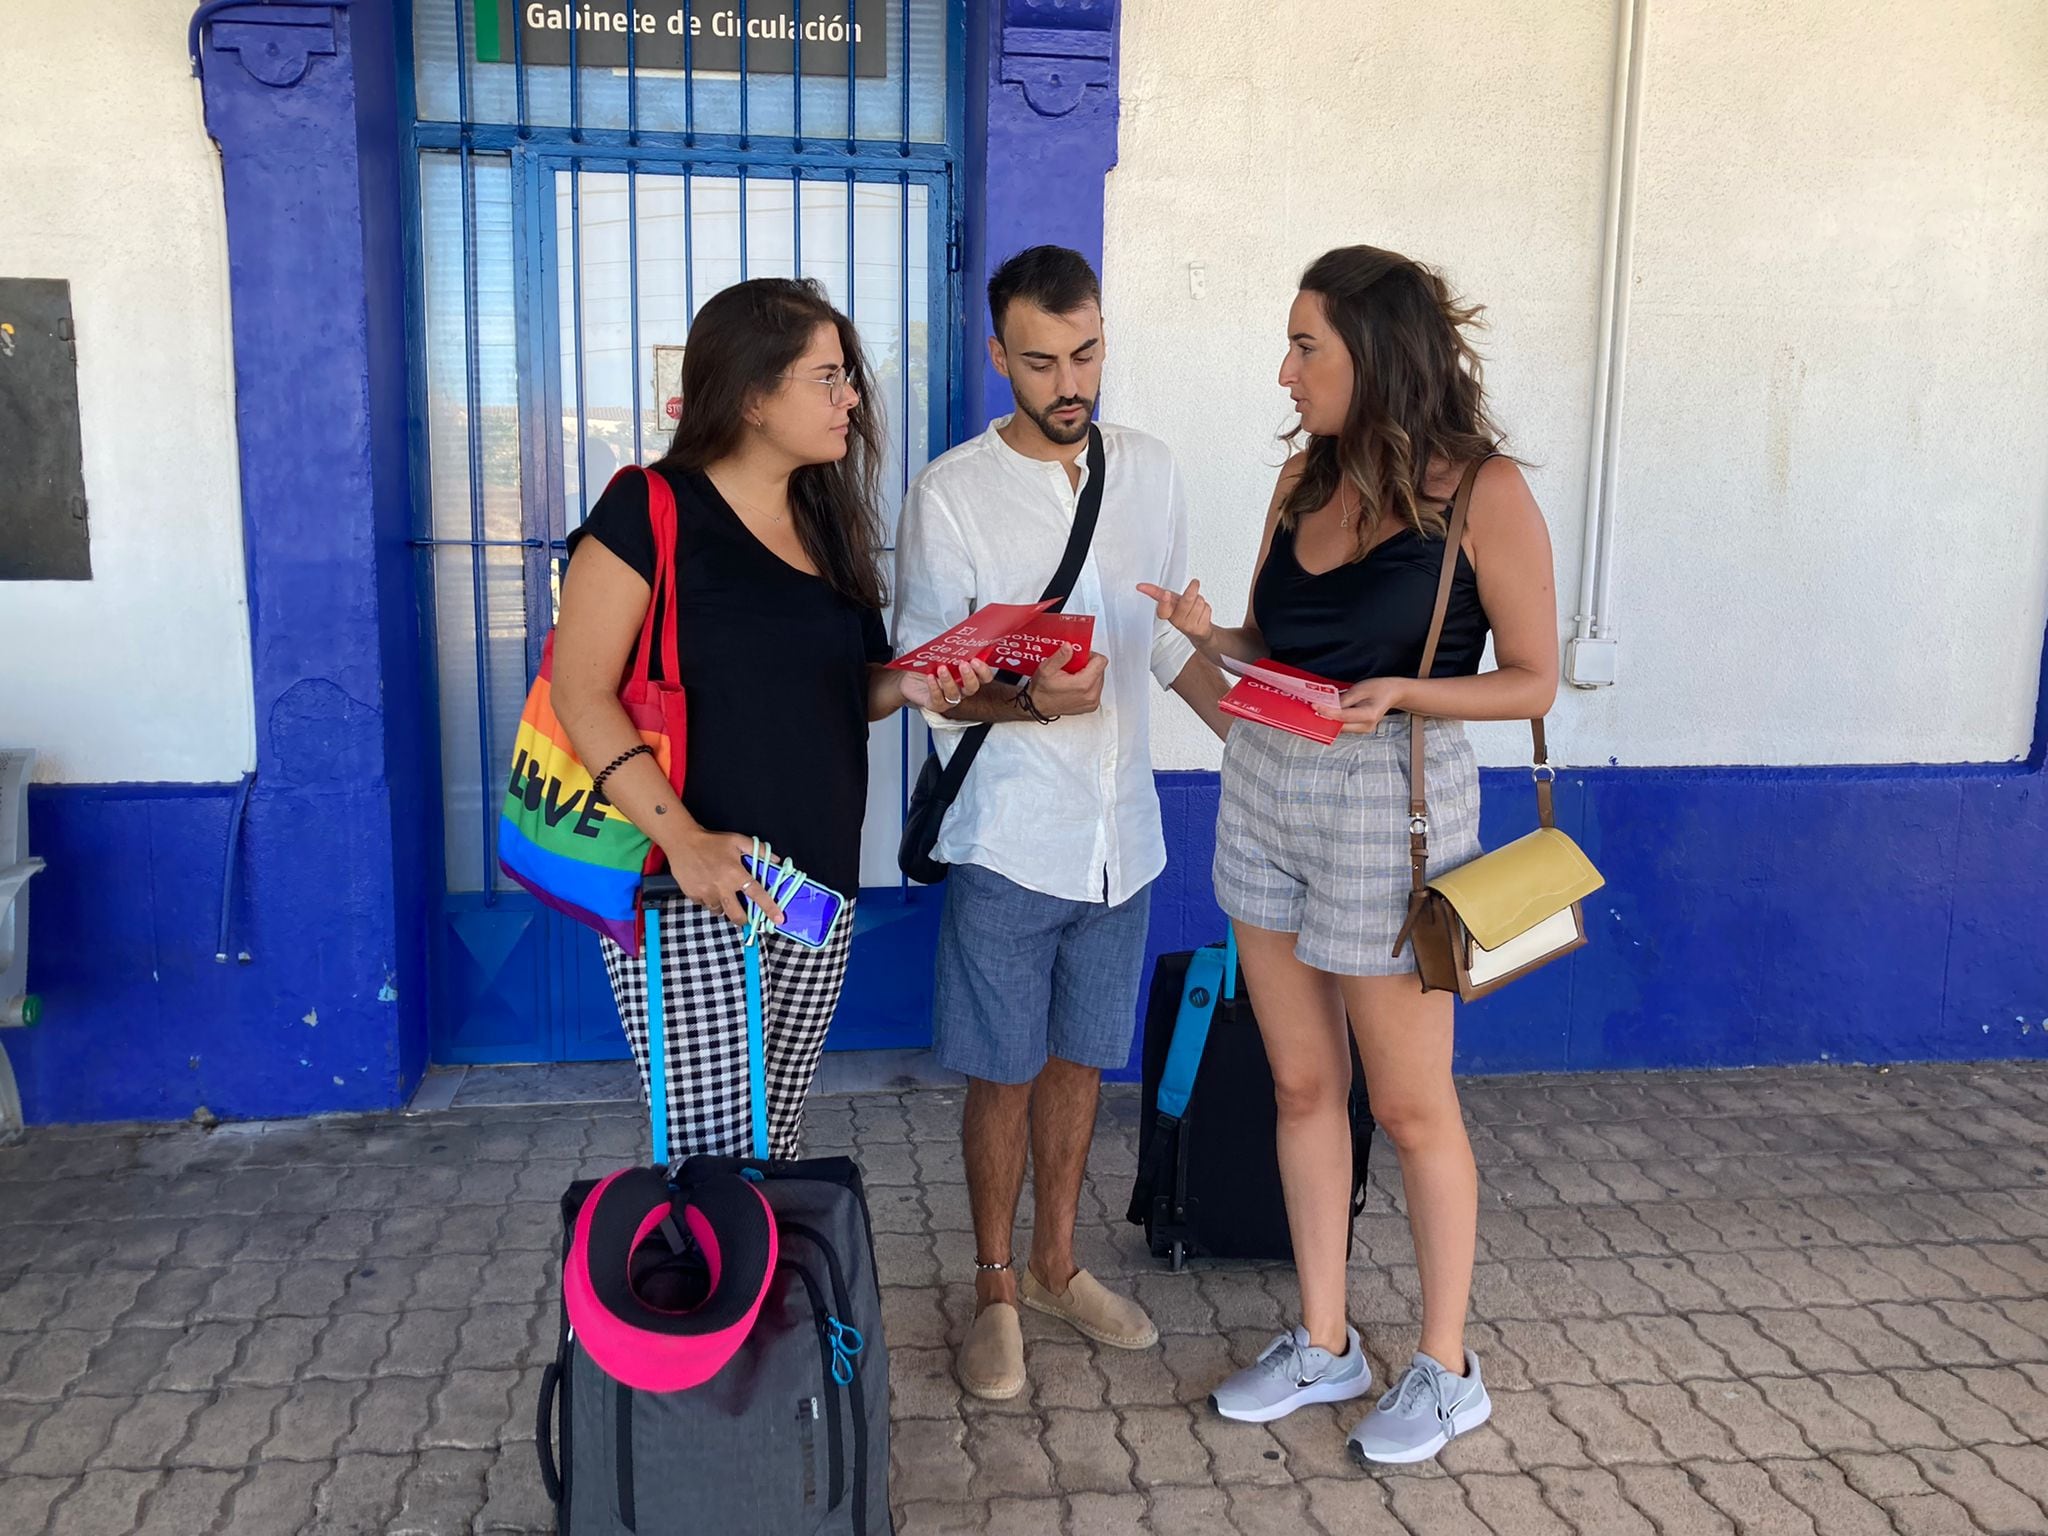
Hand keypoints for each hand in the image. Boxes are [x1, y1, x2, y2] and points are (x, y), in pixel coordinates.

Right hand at [668, 828, 785, 927]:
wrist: (682, 841)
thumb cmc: (712, 841)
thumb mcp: (737, 841)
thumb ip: (758, 850)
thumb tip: (777, 860)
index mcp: (735, 874)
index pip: (757, 894)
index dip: (769, 908)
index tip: (778, 919)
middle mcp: (722, 887)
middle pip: (736, 915)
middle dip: (743, 919)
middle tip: (745, 916)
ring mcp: (706, 893)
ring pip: (719, 911)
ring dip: (724, 907)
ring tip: (723, 894)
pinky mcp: (693, 895)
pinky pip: (705, 904)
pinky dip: (709, 900)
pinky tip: (708, 887)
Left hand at [899, 658, 996, 713]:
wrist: (909, 679)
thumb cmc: (927, 666)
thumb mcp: (939, 655)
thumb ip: (950, 650)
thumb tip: (955, 637)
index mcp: (966, 676)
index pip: (983, 677)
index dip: (983, 670)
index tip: (976, 660)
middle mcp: (960, 689)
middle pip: (973, 688)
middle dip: (970, 677)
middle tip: (963, 664)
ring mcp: (949, 698)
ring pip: (955, 695)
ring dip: (949, 681)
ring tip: (942, 669)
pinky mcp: (935, 704)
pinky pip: (938, 700)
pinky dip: (934, 688)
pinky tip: (930, 678)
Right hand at [1025, 644, 1107, 715]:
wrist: (1038, 707)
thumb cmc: (1042, 691)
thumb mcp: (1046, 669)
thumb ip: (1060, 656)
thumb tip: (1069, 647)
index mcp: (1083, 684)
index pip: (1101, 661)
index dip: (1090, 655)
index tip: (1080, 657)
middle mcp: (1091, 694)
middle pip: (1100, 669)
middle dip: (1088, 665)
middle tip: (1073, 667)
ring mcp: (1093, 702)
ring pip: (1099, 678)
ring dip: (1089, 674)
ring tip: (1073, 676)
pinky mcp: (1092, 706)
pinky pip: (1097, 688)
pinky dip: (1089, 684)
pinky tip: (1076, 684)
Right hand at [1137, 579, 1214, 650]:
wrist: (1198, 631)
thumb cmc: (1183, 613)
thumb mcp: (1170, 601)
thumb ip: (1158, 594)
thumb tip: (1141, 586)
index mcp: (1167, 613)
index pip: (1162, 609)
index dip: (1163, 601)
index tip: (1165, 593)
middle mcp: (1177, 621)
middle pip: (1186, 602)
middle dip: (1191, 590)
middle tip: (1195, 582)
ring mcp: (1189, 625)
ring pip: (1199, 602)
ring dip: (1199, 599)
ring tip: (1195, 605)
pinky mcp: (1201, 628)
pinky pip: (1206, 609)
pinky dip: (1205, 608)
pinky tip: (1201, 613)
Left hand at [1316, 677, 1411, 733]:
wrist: (1392, 693)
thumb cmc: (1379, 688)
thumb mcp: (1360, 689)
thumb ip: (1344, 699)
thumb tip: (1328, 705)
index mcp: (1368, 715)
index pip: (1342, 716)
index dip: (1327, 712)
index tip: (1314, 706)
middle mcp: (1366, 726)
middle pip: (1339, 726)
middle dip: (1325, 718)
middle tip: (1312, 708)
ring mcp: (1363, 730)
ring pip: (1340, 728)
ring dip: (1329, 719)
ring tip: (1318, 708)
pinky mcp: (1360, 729)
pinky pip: (1344, 726)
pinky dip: (1335, 719)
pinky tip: (1328, 711)